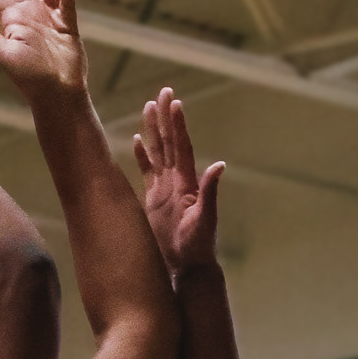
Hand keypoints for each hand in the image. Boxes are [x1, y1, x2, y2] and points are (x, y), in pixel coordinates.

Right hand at [132, 87, 224, 275]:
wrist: (187, 266)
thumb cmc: (198, 245)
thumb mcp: (205, 219)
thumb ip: (210, 193)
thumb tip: (220, 166)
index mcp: (186, 182)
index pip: (181, 146)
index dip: (178, 124)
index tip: (174, 101)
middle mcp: (176, 181)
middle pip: (169, 142)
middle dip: (165, 117)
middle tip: (163, 91)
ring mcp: (164, 189)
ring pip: (157, 152)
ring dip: (153, 130)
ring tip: (148, 107)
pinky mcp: (153, 200)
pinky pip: (146, 172)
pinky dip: (142, 155)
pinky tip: (137, 140)